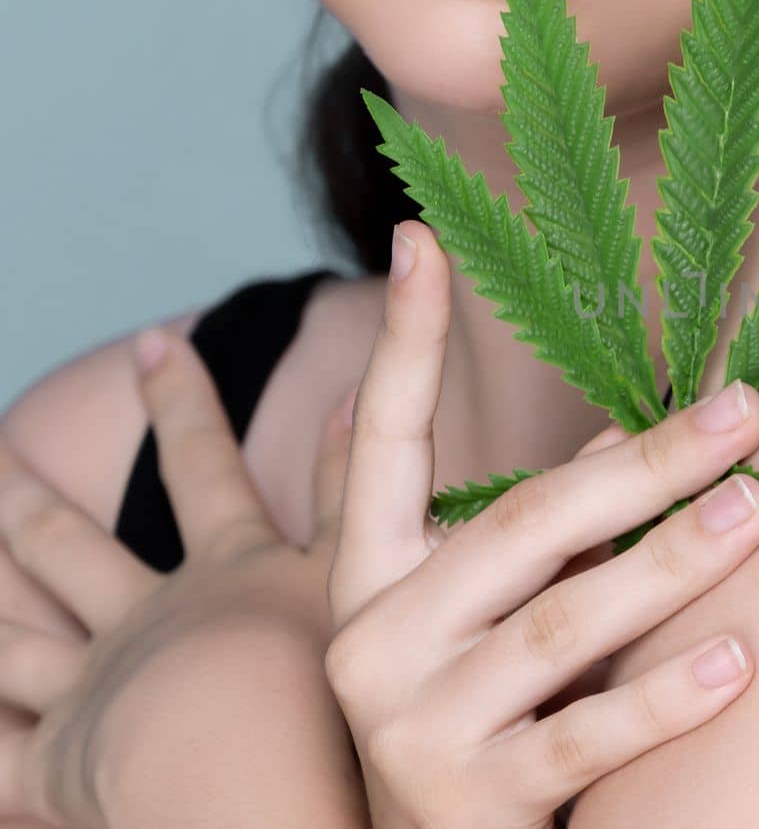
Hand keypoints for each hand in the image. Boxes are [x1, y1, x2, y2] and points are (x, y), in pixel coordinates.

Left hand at [0, 329, 357, 826]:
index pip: (208, 469)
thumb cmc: (331, 684)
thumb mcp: (369, 568)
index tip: (156, 342)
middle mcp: (150, 620)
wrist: (247, 771)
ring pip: (15, 644)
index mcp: (230, 575)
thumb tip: (357, 393)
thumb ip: (360, 483)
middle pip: (73, 549)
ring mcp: (97, 688)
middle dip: (30, 499)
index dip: (185, 402)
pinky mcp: (62, 767)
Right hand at [324, 220, 758, 828]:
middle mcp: (377, 640)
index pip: (382, 441)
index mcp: (369, 577)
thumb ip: (497, 524)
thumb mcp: (460, 613)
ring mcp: (418, 726)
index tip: (422, 235)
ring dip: (670, 559)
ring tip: (757, 504)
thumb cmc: (464, 712)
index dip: (405, 342)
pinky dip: (665, 699)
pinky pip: (586, 740)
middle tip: (743, 407)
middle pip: (522, 523)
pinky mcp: (474, 804)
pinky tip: (741, 659)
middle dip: (640, 461)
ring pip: (563, 622)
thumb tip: (561, 424)